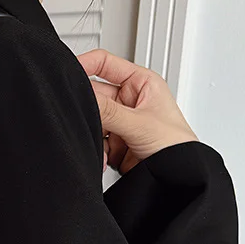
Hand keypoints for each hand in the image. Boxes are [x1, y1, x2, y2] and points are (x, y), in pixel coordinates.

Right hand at [77, 49, 197, 174]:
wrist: (178, 179)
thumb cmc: (176, 147)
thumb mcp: (139, 124)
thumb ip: (108, 111)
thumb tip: (82, 98)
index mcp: (140, 83)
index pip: (105, 64)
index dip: (84, 65)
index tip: (66, 73)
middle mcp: (128, 100)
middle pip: (94, 95)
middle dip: (88, 110)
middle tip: (84, 118)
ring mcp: (120, 123)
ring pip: (91, 121)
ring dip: (90, 133)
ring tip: (101, 145)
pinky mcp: (113, 144)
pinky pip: (94, 141)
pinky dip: (95, 150)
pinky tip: (103, 158)